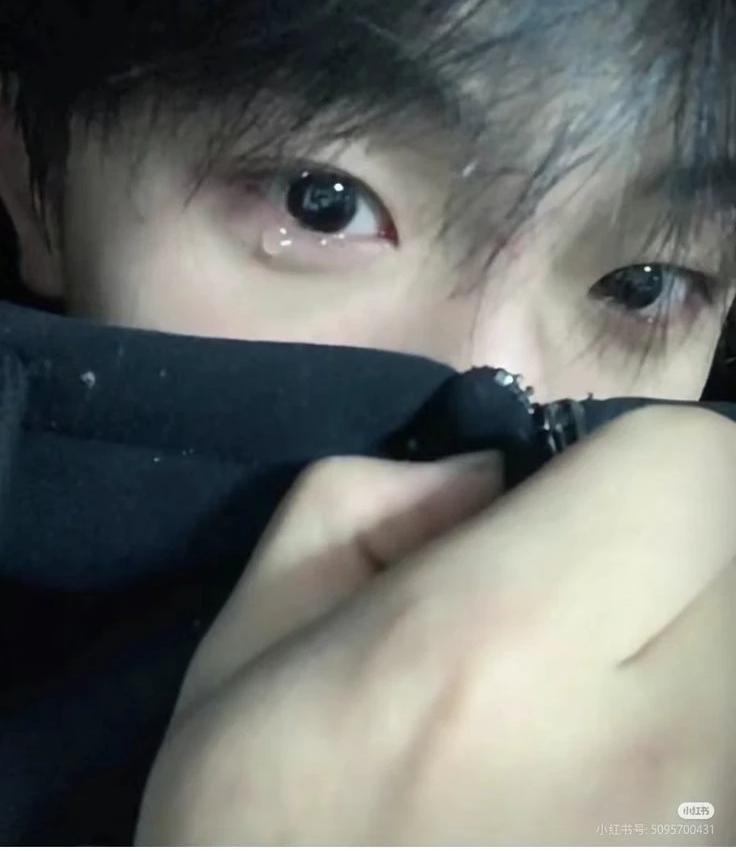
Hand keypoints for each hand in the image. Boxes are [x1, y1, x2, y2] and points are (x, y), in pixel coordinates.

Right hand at [136, 407, 735, 844]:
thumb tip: (485, 477)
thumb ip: (360, 504)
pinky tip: (621, 764)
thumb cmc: (259, 835)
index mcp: (492, 647)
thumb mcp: (253, 642)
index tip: (580, 505)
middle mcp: (651, 748)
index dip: (638, 463)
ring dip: (695, 634)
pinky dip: (699, 717)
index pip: (694, 465)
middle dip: (678, 542)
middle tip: (591, 594)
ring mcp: (710, 833)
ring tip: (601, 688)